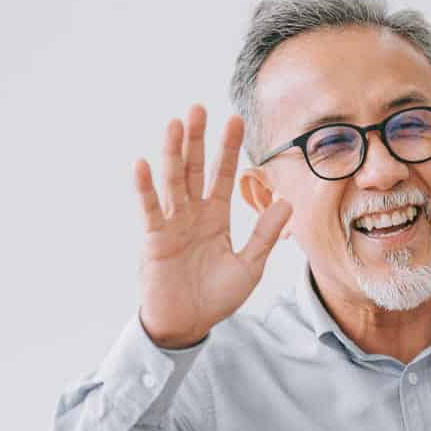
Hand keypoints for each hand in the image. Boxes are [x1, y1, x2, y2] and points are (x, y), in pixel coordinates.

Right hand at [133, 105, 291, 348]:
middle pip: (194, 169)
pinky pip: (149, 210)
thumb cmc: (215, 296)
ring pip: (172, 181)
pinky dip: (145, 188)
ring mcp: (171, 223)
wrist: (188, 324)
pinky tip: (143, 164)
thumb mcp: (249, 265)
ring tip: (175, 123)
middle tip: (200, 107)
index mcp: (215, 217)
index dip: (228, 149)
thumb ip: (265, 234)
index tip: (235, 119)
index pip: (222, 176)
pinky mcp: (154, 239)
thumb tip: (287, 201)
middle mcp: (192, 214)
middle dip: (197, 139)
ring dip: (172, 152)